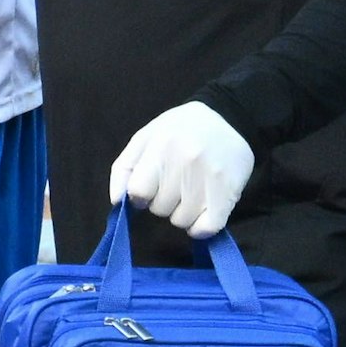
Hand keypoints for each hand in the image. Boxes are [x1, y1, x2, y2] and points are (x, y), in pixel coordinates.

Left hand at [109, 102, 254, 238]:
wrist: (229, 118)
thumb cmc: (180, 130)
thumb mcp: (146, 136)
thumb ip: (124, 167)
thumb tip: (117, 201)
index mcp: (161, 145)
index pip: (137, 191)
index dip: (139, 195)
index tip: (148, 189)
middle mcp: (185, 161)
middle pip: (159, 209)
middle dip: (162, 201)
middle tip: (174, 183)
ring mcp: (209, 179)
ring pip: (181, 221)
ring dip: (182, 213)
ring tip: (190, 191)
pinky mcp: (228, 194)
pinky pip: (206, 228)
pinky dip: (200, 227)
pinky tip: (202, 211)